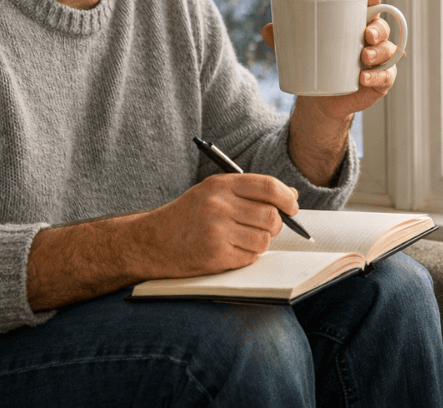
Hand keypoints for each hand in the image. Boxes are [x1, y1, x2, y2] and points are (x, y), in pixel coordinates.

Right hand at [131, 174, 299, 278]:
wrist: (150, 242)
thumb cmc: (186, 216)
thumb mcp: (212, 193)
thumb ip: (250, 191)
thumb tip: (290, 195)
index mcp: (220, 185)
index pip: (268, 186)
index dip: (287, 198)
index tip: (293, 206)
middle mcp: (219, 206)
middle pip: (270, 216)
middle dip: (276, 225)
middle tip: (267, 228)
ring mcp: (217, 232)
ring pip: (264, 240)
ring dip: (261, 243)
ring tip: (243, 239)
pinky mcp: (215, 256)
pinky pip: (250, 258)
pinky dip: (247, 256)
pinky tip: (231, 251)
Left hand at [262, 0, 400, 119]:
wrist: (320, 96)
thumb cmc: (313, 62)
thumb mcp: (296, 47)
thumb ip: (282, 36)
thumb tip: (267, 29)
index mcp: (354, 22)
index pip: (368, 5)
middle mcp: (371, 38)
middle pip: (381, 26)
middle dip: (378, 28)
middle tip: (365, 35)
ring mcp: (378, 59)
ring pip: (388, 49)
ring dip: (379, 51)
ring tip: (363, 57)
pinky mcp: (381, 80)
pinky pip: (387, 75)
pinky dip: (378, 76)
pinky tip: (364, 78)